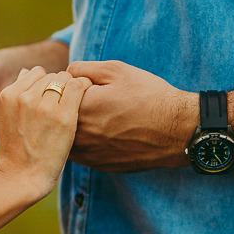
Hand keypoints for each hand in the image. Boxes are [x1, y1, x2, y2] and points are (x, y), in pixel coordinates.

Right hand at [0, 68, 90, 195]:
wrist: (22, 177)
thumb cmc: (18, 150)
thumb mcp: (9, 116)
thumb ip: (18, 92)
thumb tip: (28, 71)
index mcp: (9, 95)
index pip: (36, 73)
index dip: (46, 84)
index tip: (51, 100)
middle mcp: (25, 96)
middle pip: (52, 75)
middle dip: (59, 87)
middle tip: (64, 107)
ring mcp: (44, 106)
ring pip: (65, 78)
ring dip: (72, 89)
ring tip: (74, 108)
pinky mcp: (64, 116)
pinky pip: (78, 87)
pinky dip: (84, 90)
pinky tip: (87, 103)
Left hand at [66, 60, 197, 170]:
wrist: (175, 131)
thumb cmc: (148, 95)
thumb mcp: (116, 70)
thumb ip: (83, 68)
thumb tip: (65, 73)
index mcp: (79, 107)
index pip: (57, 94)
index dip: (70, 87)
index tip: (85, 85)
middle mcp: (78, 134)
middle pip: (60, 117)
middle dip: (70, 107)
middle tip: (95, 101)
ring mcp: (86, 153)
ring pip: (67, 137)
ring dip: (75, 127)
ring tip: (101, 117)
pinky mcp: (97, 164)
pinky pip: (80, 152)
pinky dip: (86, 141)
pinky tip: (104, 132)